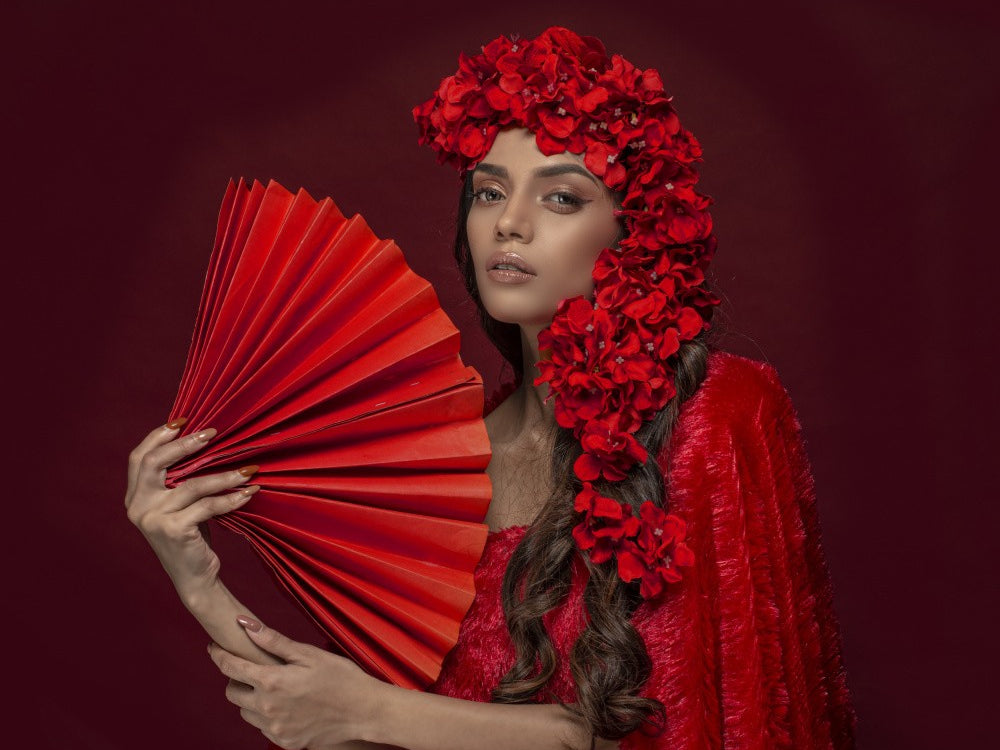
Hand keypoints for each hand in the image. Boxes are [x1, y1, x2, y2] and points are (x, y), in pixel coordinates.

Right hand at [125, 419, 258, 597]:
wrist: (194, 577)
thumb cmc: (192, 534)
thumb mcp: (180, 504)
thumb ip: (178, 479)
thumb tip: (204, 439)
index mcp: (135, 496)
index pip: (139, 457)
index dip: (159, 435)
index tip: (184, 420)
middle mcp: (137, 506)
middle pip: (155, 462)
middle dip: (186, 444)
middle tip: (214, 433)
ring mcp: (152, 519)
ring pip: (192, 484)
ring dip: (225, 475)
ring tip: (249, 470)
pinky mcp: (173, 530)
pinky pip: (208, 506)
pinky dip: (231, 498)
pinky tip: (249, 493)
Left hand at [208, 617, 382, 749]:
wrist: (364, 711)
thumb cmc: (341, 678)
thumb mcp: (308, 654)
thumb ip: (273, 641)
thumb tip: (244, 625)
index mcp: (272, 682)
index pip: (230, 668)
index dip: (218, 655)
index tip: (214, 648)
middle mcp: (268, 709)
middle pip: (232, 693)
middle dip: (237, 679)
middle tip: (253, 668)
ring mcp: (275, 729)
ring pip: (245, 713)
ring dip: (251, 699)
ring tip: (273, 687)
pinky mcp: (285, 742)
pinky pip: (262, 728)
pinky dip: (266, 715)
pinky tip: (286, 705)